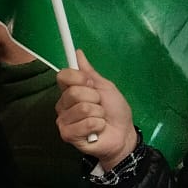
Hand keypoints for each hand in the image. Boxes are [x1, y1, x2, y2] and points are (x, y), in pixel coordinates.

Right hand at [55, 51, 136, 169]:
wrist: (123, 133)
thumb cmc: (115, 110)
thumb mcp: (105, 87)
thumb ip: (89, 72)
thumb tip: (78, 52)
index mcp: (70, 91)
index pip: (63, 76)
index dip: (79, 78)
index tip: (91, 84)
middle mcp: (63, 105)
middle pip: (74, 92)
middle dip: (94, 98)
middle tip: (100, 106)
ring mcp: (64, 120)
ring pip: (82, 108)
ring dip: (98, 113)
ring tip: (100, 119)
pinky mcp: (67, 135)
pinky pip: (85, 123)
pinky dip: (97, 125)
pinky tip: (98, 129)